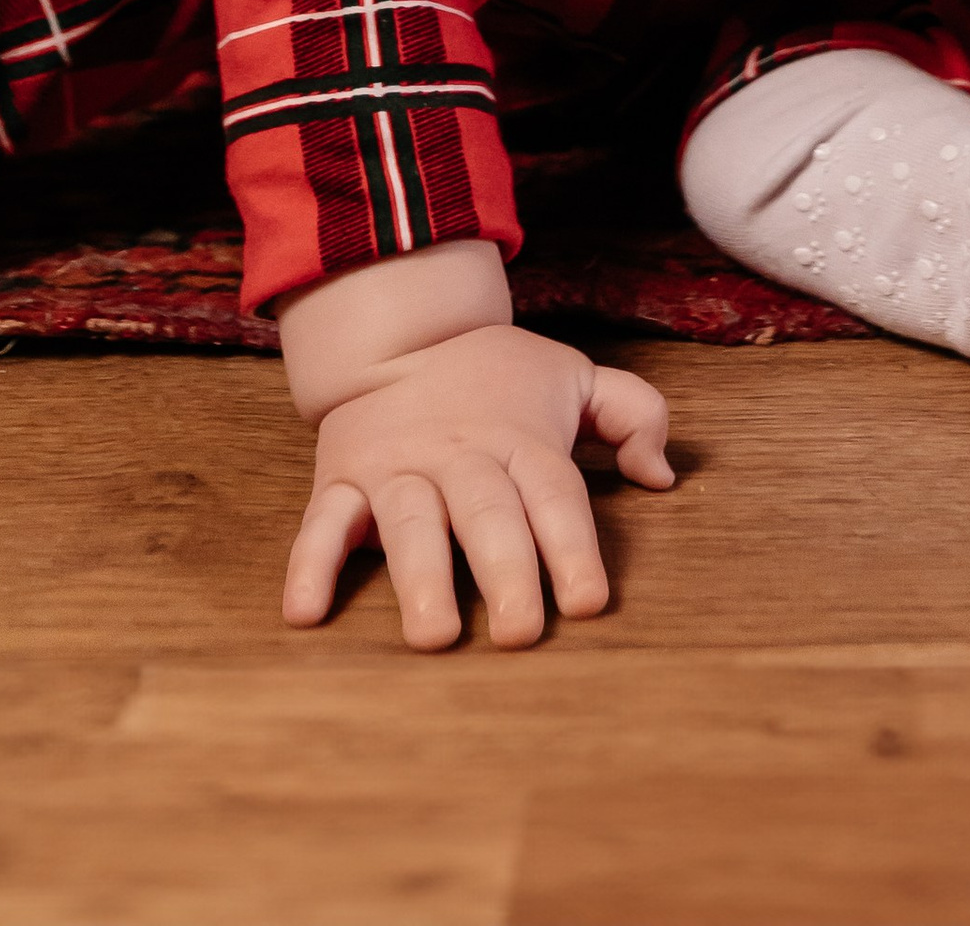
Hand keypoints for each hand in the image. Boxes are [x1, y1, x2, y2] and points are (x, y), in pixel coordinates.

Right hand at [284, 319, 674, 646]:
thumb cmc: (498, 377)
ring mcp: (398, 468)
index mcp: (521, 438)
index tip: (588, 602)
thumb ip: (633, 413)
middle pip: (487, 513)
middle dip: (504, 570)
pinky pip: (323, 522)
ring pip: (410, 521)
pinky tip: (305, 613)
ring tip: (432, 636)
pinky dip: (310, 565)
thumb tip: (665, 475)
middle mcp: (461, 455)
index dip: (572, 546)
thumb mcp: (572, 377)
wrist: (399, 333)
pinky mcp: (342, 479)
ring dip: (421, 577)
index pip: (554, 493)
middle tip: (519, 634)